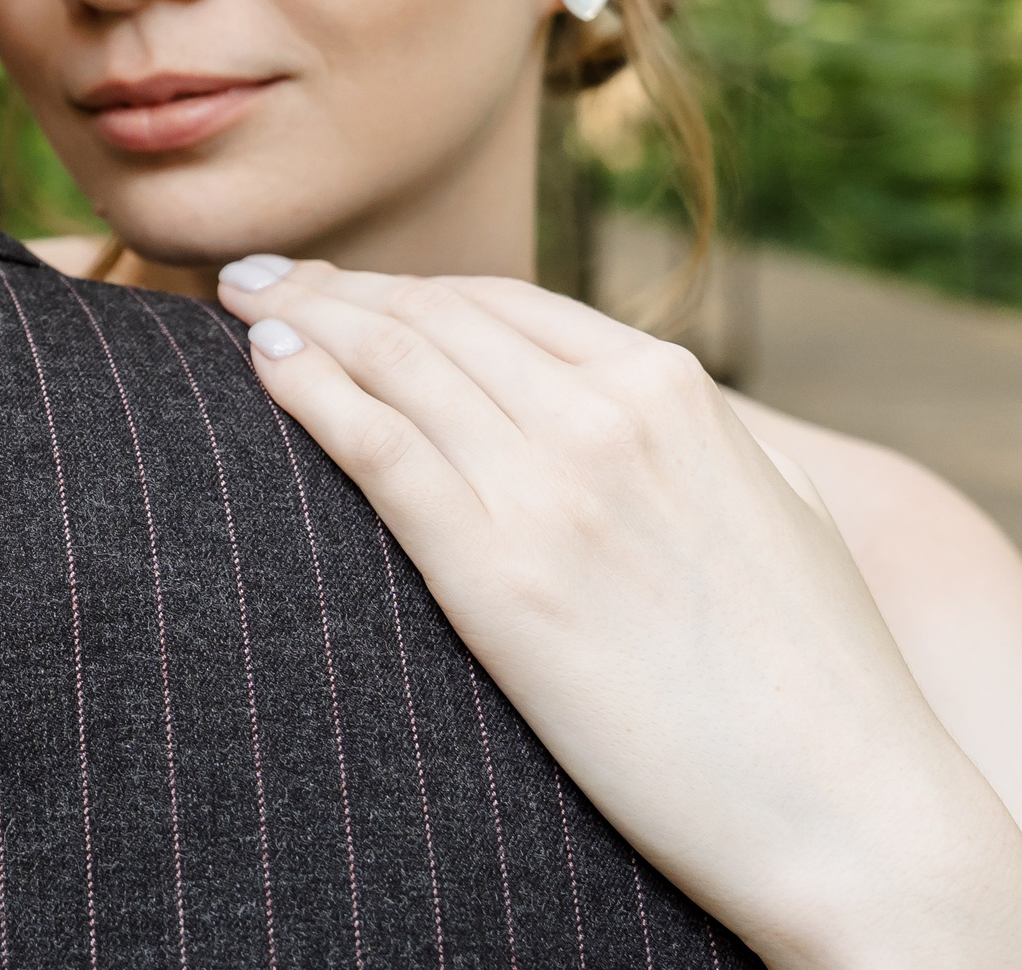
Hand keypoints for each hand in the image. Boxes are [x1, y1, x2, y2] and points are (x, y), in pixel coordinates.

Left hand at [215, 258, 1021, 969]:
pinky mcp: (496, 575)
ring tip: (243, 307)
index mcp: (671, 390)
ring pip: (391, 363)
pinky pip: (374, 445)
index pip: (498, 303)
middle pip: (429, 319)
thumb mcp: (773, 504)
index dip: (402, 286)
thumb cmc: (818, 679)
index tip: (340, 283)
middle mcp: (604, 416)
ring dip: (304, 320)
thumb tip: (632, 396)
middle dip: (334, 289)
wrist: (848, 812)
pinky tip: (263, 364)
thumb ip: (691, 435)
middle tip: (260, 278)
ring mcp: (548, 489)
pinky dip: (306, 388)